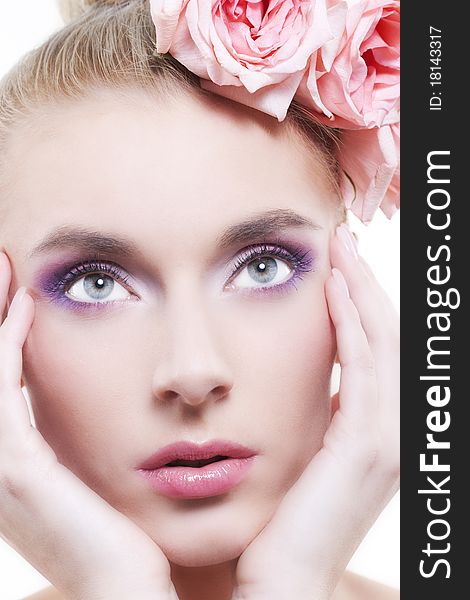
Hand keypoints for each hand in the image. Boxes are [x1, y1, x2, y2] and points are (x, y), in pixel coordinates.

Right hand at [0, 252, 178, 599]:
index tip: (25, 290)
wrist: (129, 594)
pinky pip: (1, 393)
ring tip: (5, 268)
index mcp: (27, 463)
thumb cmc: (134, 538)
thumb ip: (115, 441)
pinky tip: (26, 305)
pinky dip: (7, 347)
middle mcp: (6, 460)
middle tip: (5, 266)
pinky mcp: (16, 468)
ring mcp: (5, 465)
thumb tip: (153, 396)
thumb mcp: (116, 478)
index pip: (5, 382)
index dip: (7, 334)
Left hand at [232, 225, 398, 599]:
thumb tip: (300, 378)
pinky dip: (354, 323)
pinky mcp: (367, 444)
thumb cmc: (283, 518)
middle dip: (366, 283)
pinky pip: (365, 366)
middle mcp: (391, 426)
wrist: (282, 579)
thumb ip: (312, 413)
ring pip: (384, 341)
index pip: (375, 346)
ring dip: (362, 290)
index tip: (335, 263)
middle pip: (388, 334)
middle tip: (341, 240)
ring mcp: (386, 434)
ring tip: (341, 249)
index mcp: (374, 426)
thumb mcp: (302, 451)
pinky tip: (334, 288)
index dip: (360, 300)